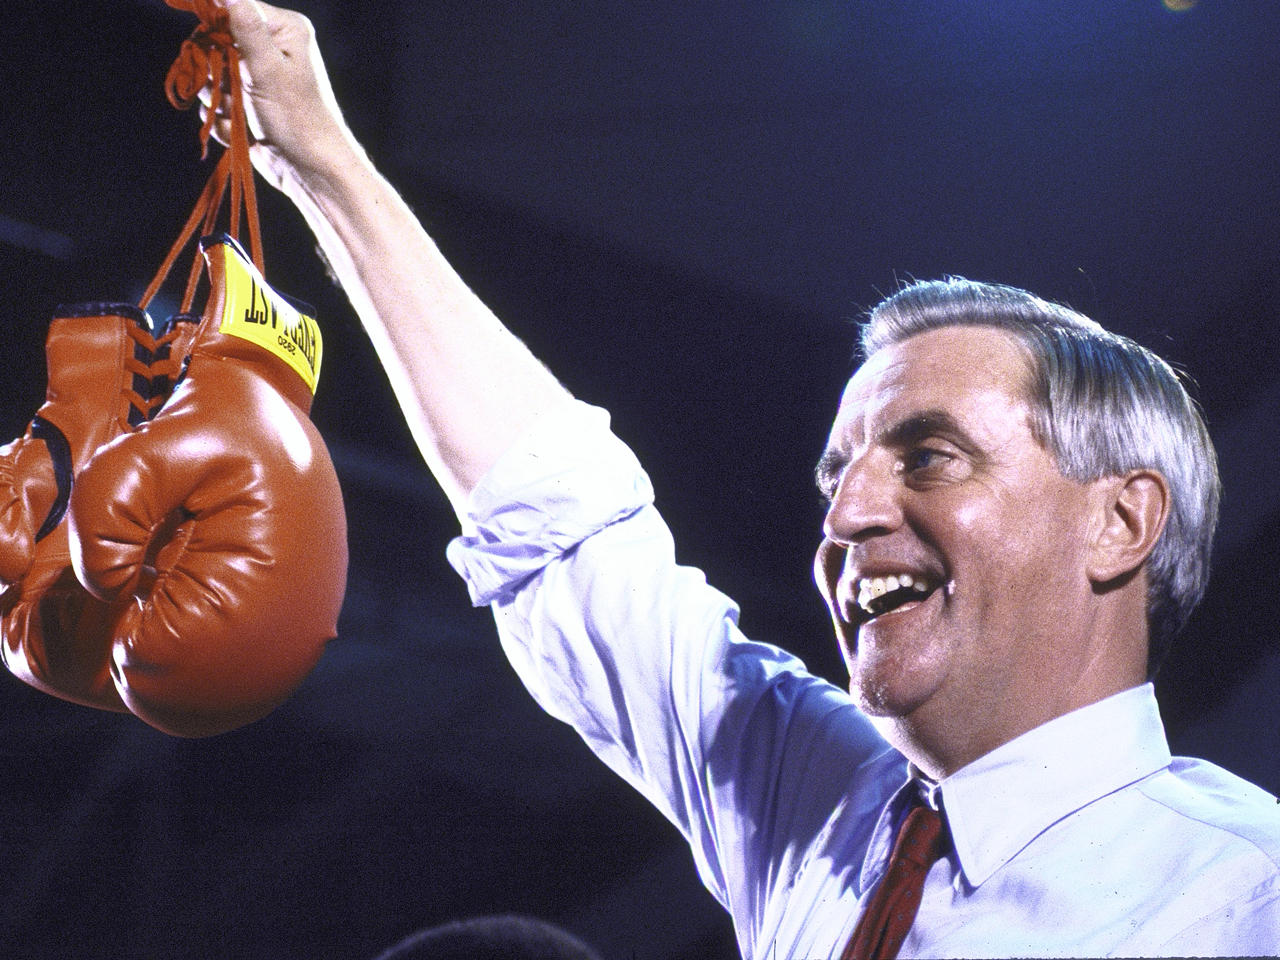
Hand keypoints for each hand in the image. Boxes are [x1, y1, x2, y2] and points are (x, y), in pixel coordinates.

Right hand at [200, 0, 356, 192]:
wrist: (312, 172)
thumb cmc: (299, 119)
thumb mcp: (270, 68)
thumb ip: (247, 28)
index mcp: (285, 32)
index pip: (234, 8)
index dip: (215, 25)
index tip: (209, 44)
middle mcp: (273, 51)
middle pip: (216, 43)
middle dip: (216, 71)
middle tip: (231, 89)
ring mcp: (259, 81)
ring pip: (213, 78)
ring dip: (219, 100)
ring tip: (239, 114)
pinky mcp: (249, 108)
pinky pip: (218, 107)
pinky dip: (225, 121)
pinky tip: (243, 132)